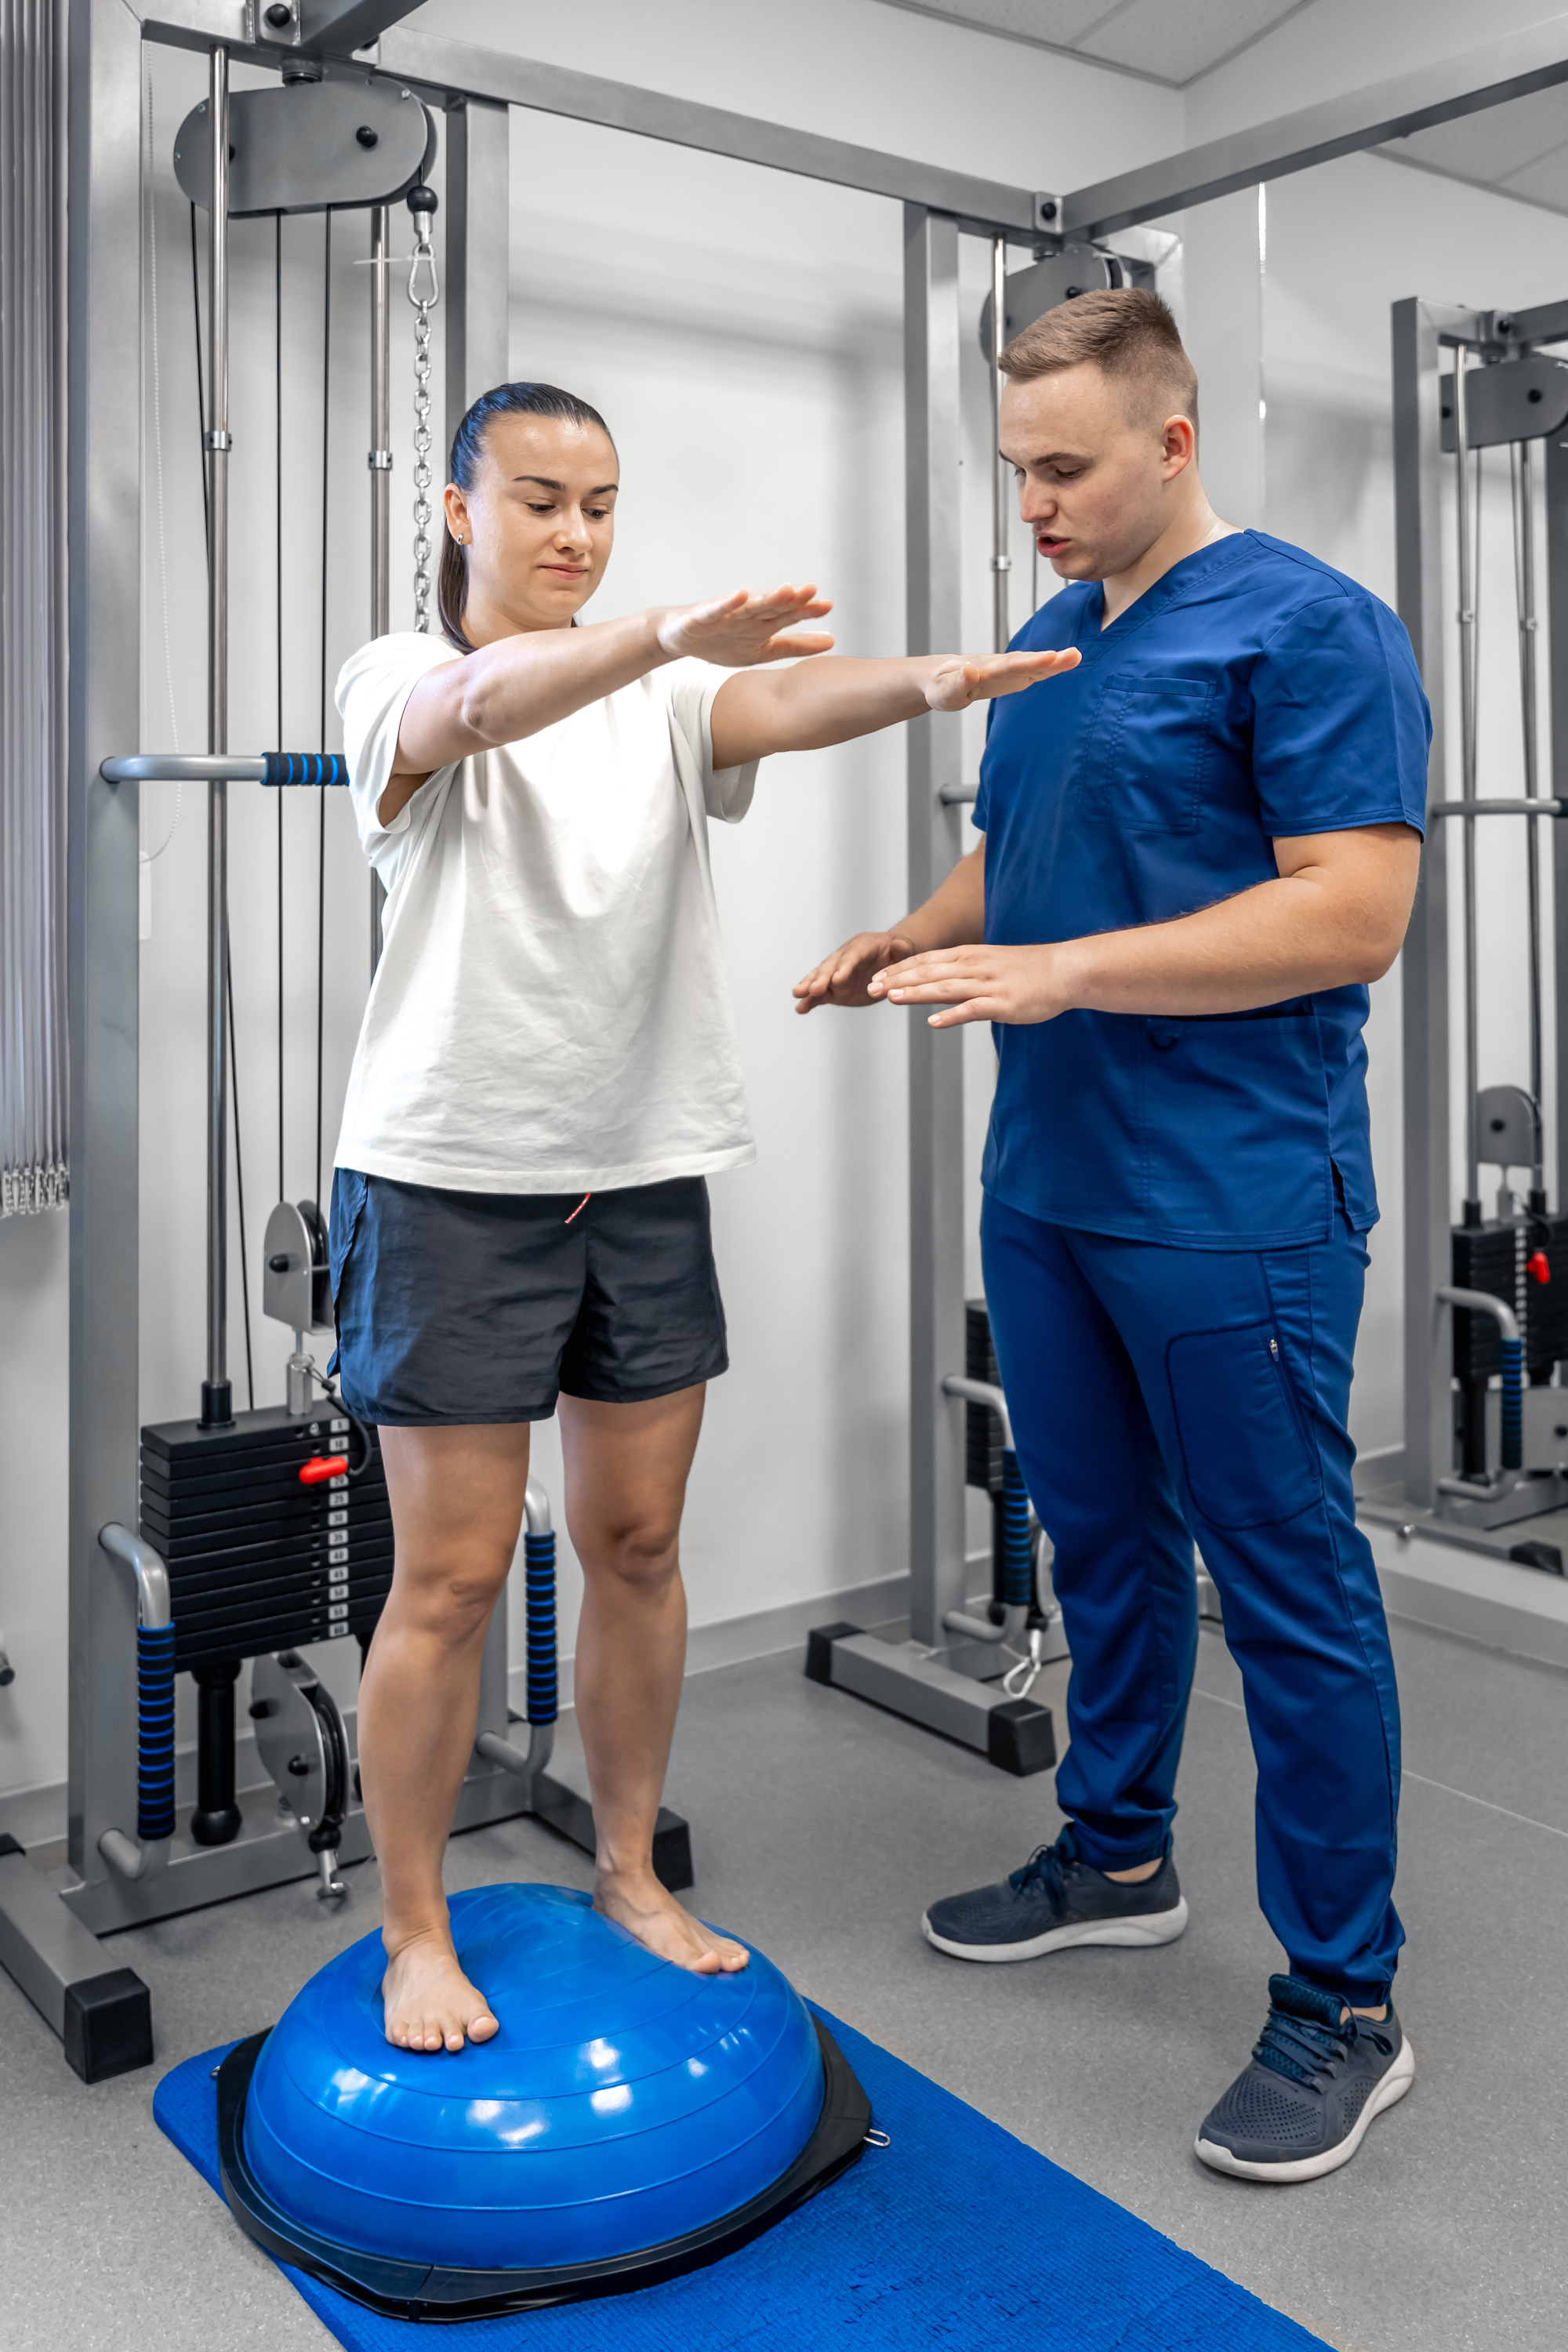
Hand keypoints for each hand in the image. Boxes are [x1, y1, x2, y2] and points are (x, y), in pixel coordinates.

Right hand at [655, 584, 835, 667]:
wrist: (679, 639)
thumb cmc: (722, 642)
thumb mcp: (762, 651)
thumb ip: (795, 646)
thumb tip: (832, 641)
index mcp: (762, 624)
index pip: (788, 616)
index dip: (807, 611)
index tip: (828, 606)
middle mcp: (747, 614)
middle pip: (773, 607)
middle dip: (792, 600)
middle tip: (812, 591)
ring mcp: (726, 613)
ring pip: (750, 605)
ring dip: (768, 597)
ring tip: (786, 590)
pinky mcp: (703, 616)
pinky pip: (717, 608)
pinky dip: (729, 602)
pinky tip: (741, 594)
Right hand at [793, 930, 916, 1013]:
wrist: (889, 959)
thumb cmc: (896, 952)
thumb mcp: (903, 948)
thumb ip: (902, 948)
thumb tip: (899, 946)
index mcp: (861, 946)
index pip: (851, 956)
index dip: (843, 967)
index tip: (837, 979)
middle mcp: (845, 958)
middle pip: (830, 967)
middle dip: (821, 978)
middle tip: (813, 989)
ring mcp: (837, 974)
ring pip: (820, 979)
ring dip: (809, 986)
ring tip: (797, 995)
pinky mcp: (835, 989)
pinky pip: (821, 995)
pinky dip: (810, 1001)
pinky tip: (800, 1008)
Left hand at [869, 942, 1080, 1027]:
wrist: (1065, 970)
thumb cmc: (1029, 970)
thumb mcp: (990, 963)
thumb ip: (964, 971)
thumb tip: (940, 982)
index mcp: (969, 956)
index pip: (926, 960)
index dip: (899, 969)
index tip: (876, 978)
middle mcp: (974, 966)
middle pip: (928, 972)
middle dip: (897, 980)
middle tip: (871, 988)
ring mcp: (988, 985)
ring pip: (945, 987)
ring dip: (916, 993)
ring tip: (891, 998)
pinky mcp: (1002, 1003)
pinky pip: (972, 1009)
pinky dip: (951, 1015)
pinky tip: (932, 1022)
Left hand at [922, 646, 1079, 710]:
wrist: (943, 677)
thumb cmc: (941, 686)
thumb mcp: (943, 691)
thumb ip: (956, 684)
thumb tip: (969, 672)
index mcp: (984, 670)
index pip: (1009, 665)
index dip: (1029, 663)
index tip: (1048, 658)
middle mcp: (999, 666)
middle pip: (1026, 662)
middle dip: (1047, 660)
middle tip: (1072, 655)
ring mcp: (1008, 670)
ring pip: (1033, 664)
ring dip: (1054, 661)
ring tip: (1076, 656)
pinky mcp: (1013, 676)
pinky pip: (1034, 671)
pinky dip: (1050, 667)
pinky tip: (1068, 661)